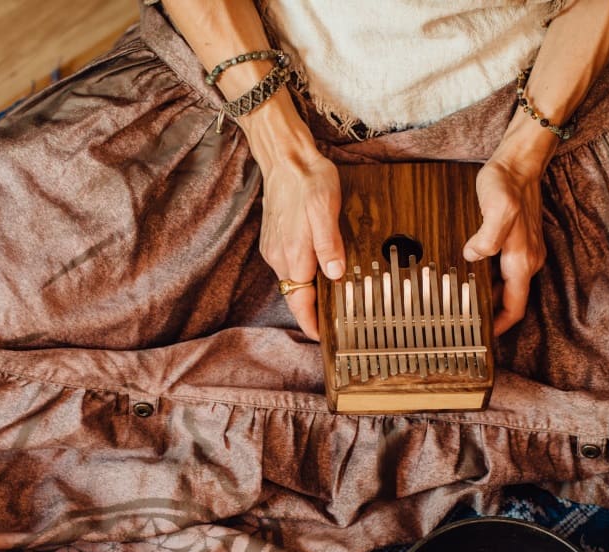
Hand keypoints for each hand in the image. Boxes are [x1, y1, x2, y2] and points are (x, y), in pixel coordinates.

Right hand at [258, 150, 345, 339]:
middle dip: (312, 311)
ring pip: (292, 281)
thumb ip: (328, 244)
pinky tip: (317, 270)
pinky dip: (301, 275)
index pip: (300, 302)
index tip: (322, 337)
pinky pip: (288, 267)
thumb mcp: (325, 210)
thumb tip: (333, 275)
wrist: (285, 158)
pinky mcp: (274, 239)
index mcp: (294, 255)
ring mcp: (275, 249)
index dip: (311, 323)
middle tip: (334, 321)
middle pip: (295, 295)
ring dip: (307, 293)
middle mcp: (280, 257)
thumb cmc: (308, 180)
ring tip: (329, 299)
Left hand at [463, 154, 547, 335]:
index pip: (515, 307)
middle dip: (488, 313)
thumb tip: (473, 256)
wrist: (518, 163)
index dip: (500, 326)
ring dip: (485, 295)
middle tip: (460, 320)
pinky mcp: (516, 242)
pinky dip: (486, 277)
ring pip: (504, 285)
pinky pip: (502, 270)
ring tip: (458, 301)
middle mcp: (526, 260)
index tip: (482, 337)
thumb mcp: (497, 208)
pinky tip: (466, 273)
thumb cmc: (507, 183)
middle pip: (509, 299)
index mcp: (522, 260)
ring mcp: (523, 252)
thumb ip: (487, 236)